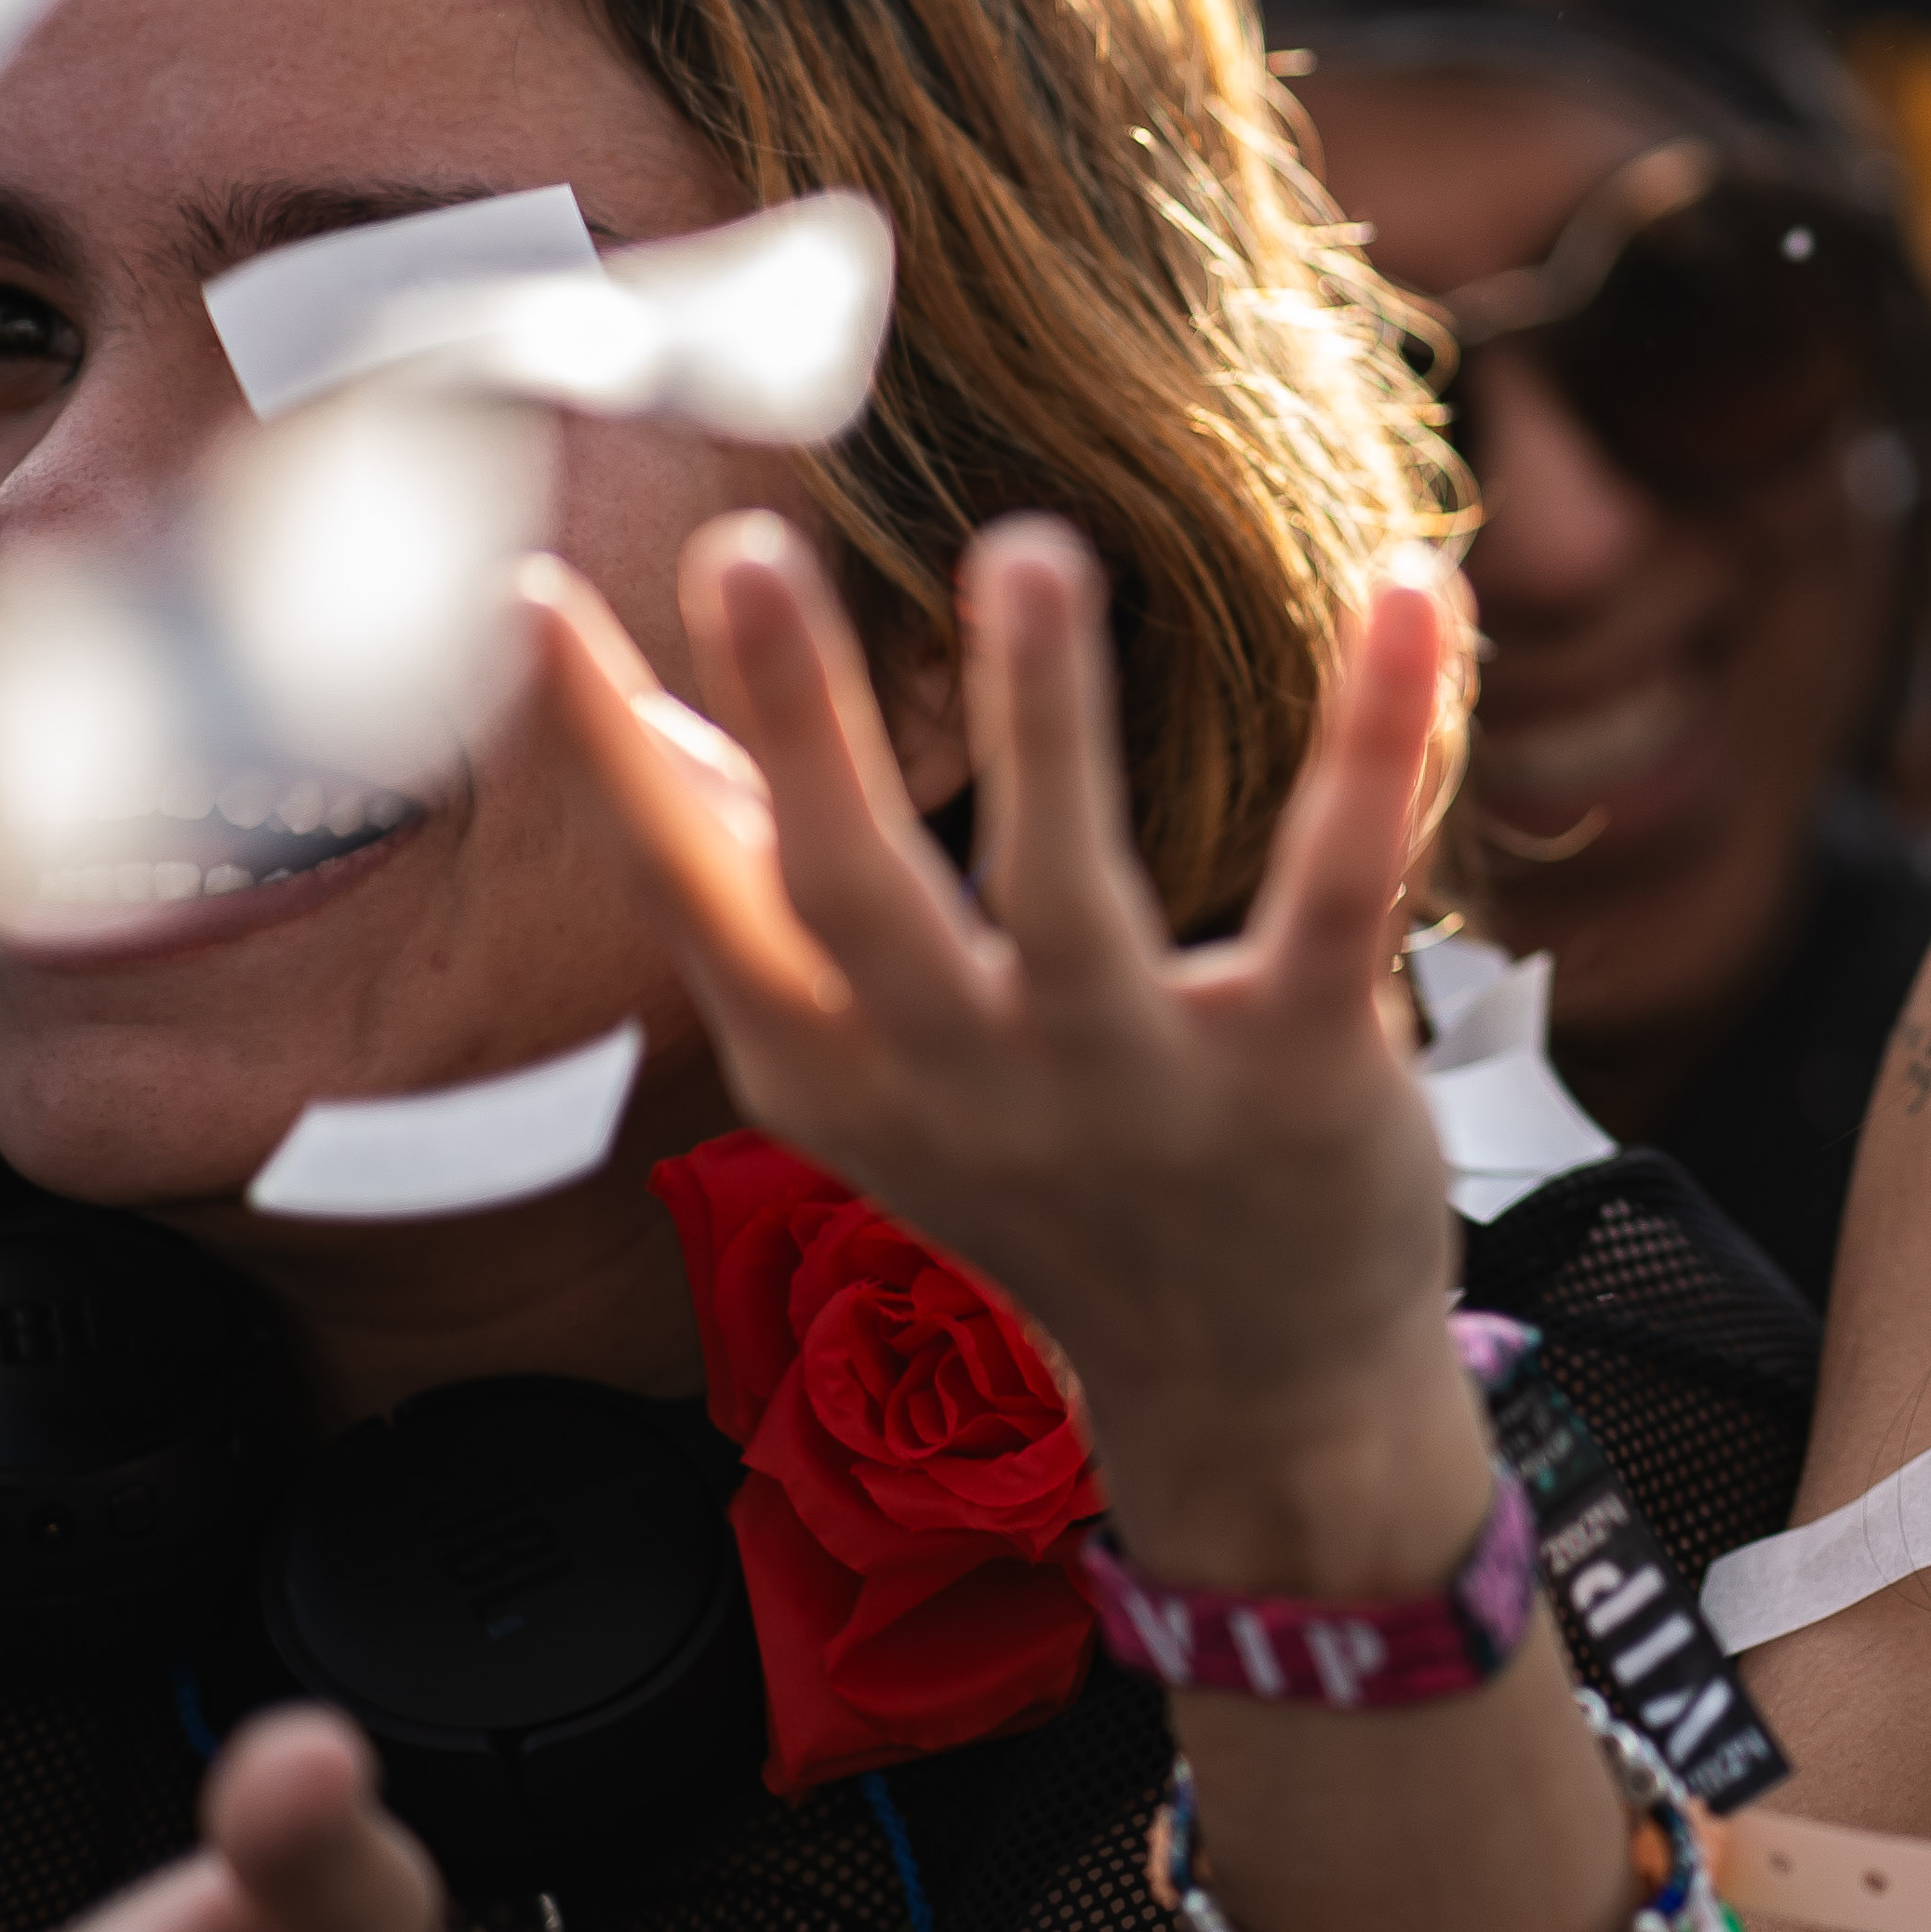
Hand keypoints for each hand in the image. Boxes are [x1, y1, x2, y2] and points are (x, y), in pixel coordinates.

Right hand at [530, 513, 1485, 1581]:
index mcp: (836, 1065)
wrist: (1252, 1387)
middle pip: (852, 888)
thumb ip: (757, 906)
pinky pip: (1336, 889)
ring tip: (1028, 548)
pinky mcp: (1308, 1073)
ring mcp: (1134, 1082)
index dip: (599, 760)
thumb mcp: (866, 1073)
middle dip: (797, 721)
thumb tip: (637, 725)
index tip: (520, 602)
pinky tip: (1411, 596)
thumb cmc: (1042, 1173)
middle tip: (742, 545)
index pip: (690, 895)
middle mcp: (964, 1076)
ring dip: (1043, 718)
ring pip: (1070, 889)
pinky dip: (1374, 743)